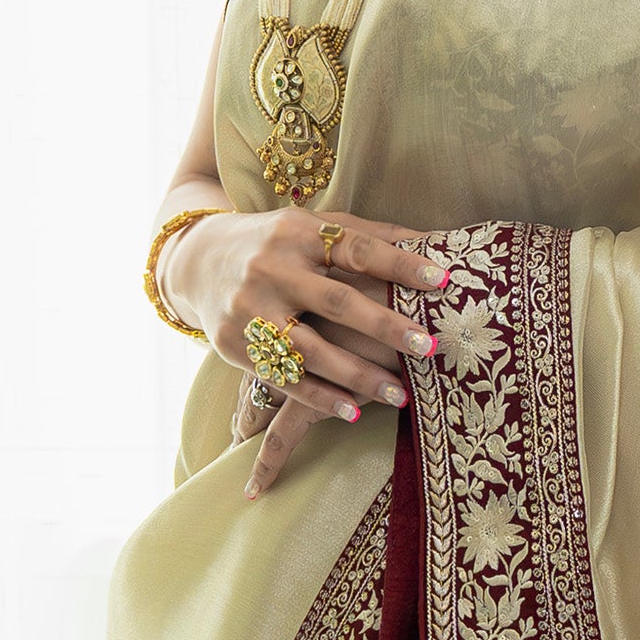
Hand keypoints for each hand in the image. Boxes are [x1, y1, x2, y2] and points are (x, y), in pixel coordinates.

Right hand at [160, 205, 459, 496]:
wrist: (197, 260)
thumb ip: (370, 236)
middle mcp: (271, 268)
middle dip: (385, 326)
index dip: (400, 263)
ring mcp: (248, 307)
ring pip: (310, 349)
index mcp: (298, 232)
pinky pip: (283, 377)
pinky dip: (319, 397)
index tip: (442, 279)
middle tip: (428, 346)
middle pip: (336, 301)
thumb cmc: (278, 244)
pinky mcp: (233, 343)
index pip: (357, 247)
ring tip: (400, 394)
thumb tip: (436, 239)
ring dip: (357, 375)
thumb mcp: (315, 227)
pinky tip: (353, 412)